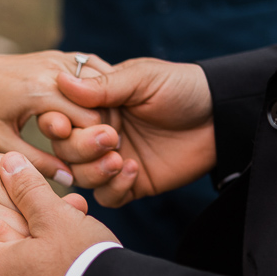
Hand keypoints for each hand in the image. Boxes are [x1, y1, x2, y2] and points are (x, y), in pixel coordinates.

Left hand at [0, 46, 113, 183]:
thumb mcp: (1, 141)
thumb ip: (36, 162)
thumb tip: (70, 179)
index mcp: (40, 92)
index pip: (92, 120)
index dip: (95, 143)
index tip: (89, 157)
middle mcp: (55, 70)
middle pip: (104, 102)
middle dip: (104, 127)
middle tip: (97, 148)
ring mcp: (60, 58)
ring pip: (105, 84)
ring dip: (107, 107)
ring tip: (96, 130)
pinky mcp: (60, 55)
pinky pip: (95, 69)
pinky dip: (103, 88)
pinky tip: (97, 107)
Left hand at [0, 152, 115, 275]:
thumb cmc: (80, 261)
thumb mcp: (54, 216)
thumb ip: (27, 188)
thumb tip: (8, 162)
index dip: (14, 211)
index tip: (42, 203)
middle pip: (10, 253)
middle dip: (37, 230)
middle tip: (71, 213)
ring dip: (49, 255)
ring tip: (83, 239)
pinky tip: (83, 271)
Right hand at [37, 58, 216, 206]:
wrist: (220, 116)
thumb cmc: (182, 88)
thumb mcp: (143, 79)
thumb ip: (103, 86)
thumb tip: (62, 82)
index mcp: (96, 105)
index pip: (60, 118)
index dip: (56, 123)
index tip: (62, 124)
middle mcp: (99, 133)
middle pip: (66, 150)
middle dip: (80, 147)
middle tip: (110, 137)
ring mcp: (114, 159)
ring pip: (81, 177)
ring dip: (95, 170)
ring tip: (120, 158)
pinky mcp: (133, 183)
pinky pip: (107, 197)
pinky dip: (114, 187)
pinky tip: (133, 170)